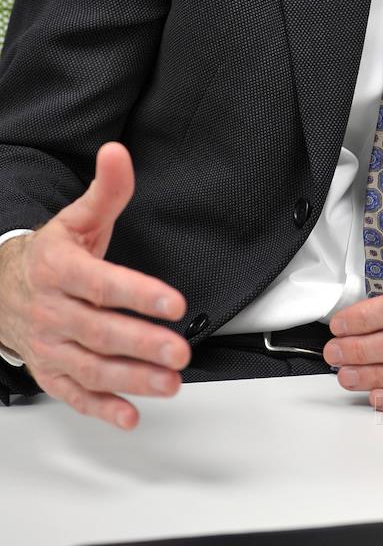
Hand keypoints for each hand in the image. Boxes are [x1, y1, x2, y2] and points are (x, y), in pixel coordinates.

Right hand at [0, 141, 189, 430]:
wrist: (1, 286)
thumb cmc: (51, 253)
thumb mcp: (77, 216)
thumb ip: (107, 189)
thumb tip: (118, 153)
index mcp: (59, 269)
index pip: (101, 284)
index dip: (138, 294)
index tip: (173, 302)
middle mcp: (51, 311)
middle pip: (99, 331)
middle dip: (142, 344)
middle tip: (180, 351)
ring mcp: (49, 346)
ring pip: (91, 368)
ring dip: (132, 380)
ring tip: (171, 382)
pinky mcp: (50, 373)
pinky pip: (73, 395)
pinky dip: (101, 408)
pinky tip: (130, 414)